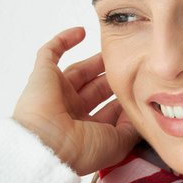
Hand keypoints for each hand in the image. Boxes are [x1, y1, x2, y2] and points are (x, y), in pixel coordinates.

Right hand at [12, 26, 140, 175]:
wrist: (46, 147)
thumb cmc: (80, 151)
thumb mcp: (117, 144)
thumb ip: (131, 128)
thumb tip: (140, 113)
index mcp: (85, 130)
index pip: (108, 112)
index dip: (123, 102)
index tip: (141, 92)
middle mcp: (70, 113)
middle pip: (96, 89)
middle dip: (112, 79)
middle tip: (131, 66)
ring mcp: (56, 93)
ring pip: (79, 71)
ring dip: (96, 61)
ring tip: (114, 50)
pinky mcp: (42, 76)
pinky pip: (50, 53)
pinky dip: (63, 40)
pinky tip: (82, 31)